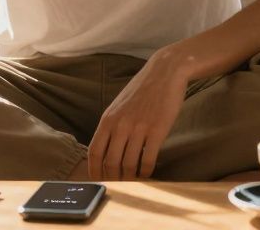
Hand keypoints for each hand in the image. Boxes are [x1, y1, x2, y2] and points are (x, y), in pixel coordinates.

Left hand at [88, 55, 188, 180]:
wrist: (165, 72)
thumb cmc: (142, 90)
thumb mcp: (119, 105)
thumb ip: (111, 125)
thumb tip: (105, 150)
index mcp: (107, 119)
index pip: (94, 152)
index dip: (94, 171)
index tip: (98, 182)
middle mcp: (120, 125)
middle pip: (110, 162)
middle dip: (113, 179)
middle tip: (119, 187)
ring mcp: (138, 128)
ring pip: (128, 164)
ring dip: (130, 178)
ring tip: (134, 182)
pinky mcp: (157, 130)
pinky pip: (147, 159)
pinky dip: (146, 171)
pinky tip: (148, 173)